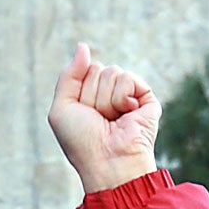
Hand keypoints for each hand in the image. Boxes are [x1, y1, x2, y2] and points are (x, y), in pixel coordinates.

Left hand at [48, 44, 160, 195]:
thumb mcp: (62, 108)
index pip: (84, 70)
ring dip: (107, 100)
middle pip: (99, 69)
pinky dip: (123, 98)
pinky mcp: (146, 98)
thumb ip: (69, 75)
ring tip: (112, 121)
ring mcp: (129, 96)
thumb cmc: (82, 143)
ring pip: (113, 72)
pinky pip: (129, 78)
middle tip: (98, 120)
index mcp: (90, 96)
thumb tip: (83, 46)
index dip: (80, 91)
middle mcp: (110, 94)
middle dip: (93, 95)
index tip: (83, 115)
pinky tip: (127, 116)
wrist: (107, 162)